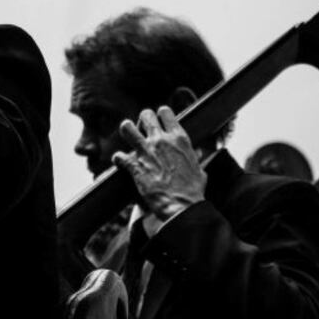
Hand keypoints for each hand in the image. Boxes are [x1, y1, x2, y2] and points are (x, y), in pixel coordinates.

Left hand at [112, 106, 206, 221]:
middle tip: (142, 133)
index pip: (165, 112)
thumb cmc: (192, 191)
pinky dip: (118, 159)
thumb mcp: (199, 169)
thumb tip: (197, 154)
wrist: (181, 206)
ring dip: (126, 133)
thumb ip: (195, 158)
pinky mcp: (134, 166)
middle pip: (145, 115)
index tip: (158, 125)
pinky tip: (122, 164)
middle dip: (141, 122)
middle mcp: (161, 140)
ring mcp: (146, 151)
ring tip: (129, 141)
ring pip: (126, 127)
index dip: (159, 117)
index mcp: (179, 138)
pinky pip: (119, 156)